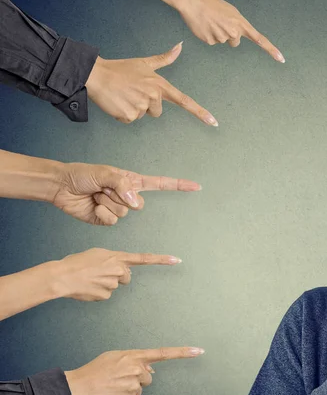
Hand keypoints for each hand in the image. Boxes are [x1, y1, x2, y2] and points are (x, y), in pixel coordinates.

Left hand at [51, 161, 199, 225]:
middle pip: (139, 204)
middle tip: (103, 188)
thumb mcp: (105, 173)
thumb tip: (136, 202)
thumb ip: (123, 186)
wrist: (62, 187)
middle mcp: (128, 195)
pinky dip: (101, 213)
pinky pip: (112, 221)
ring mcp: (118, 209)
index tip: (196, 186)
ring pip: (124, 213)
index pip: (161, 184)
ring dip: (107, 203)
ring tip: (96, 195)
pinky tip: (93, 206)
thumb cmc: (83, 174)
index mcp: (132, 181)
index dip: (179, 185)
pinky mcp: (107, 220)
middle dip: (120, 196)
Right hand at [52, 248, 180, 300]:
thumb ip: (113, 259)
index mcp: (117, 257)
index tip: (177, 260)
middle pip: (126, 276)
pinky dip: (98, 292)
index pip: (144, 258)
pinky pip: (106, 295)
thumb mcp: (98, 254)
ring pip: (115, 285)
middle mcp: (119, 270)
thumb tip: (120, 269)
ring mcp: (113, 284)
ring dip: (105, 283)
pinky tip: (89, 287)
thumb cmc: (77, 262)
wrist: (62, 276)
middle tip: (100, 273)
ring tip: (90, 279)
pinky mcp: (106, 295)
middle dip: (117, 275)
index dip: (161, 260)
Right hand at [65, 346, 203, 394]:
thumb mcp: (114, 356)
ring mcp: (134, 385)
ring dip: (130, 388)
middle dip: (138, 377)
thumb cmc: (94, 371)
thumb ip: (134, 358)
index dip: (182, 352)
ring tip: (113, 386)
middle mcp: (137, 369)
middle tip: (119, 378)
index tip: (199, 350)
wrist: (79, 388)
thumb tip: (150, 367)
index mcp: (134, 356)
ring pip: (140, 389)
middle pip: (148, 376)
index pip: (163, 353)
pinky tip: (112, 394)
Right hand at [86, 42, 217, 124]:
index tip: (213, 122)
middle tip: (132, 92)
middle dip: (146, 105)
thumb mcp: (145, 63)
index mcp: (160, 85)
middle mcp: (154, 96)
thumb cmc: (121, 69)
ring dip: (133, 109)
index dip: (200, 112)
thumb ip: (164, 59)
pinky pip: (130, 120)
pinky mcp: (129, 115)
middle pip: (157, 112)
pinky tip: (117, 102)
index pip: (184, 101)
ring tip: (124, 95)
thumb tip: (180, 47)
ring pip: (142, 116)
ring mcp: (142, 106)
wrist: (97, 74)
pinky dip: (123, 114)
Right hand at [152, 0, 283, 61]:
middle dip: (229, 35)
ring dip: (218, 34)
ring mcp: (222, 37)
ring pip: (223, 42)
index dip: (271, 50)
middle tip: (220, 22)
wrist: (193, 2)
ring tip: (211, 22)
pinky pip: (213, 43)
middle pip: (235, 42)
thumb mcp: (231, 13)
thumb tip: (236, 39)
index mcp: (241, 23)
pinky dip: (209, 36)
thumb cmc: (212, 5)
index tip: (281, 59)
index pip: (260, 39)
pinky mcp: (210, 41)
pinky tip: (205, 26)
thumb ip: (238, 26)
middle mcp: (234, 31)